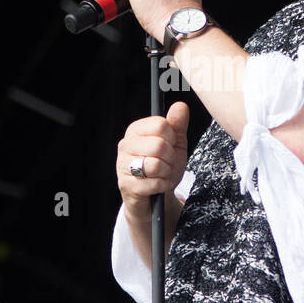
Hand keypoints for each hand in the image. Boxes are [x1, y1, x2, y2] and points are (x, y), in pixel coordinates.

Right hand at [116, 101, 190, 218]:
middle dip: (170, 158)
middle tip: (167, 163)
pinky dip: (162, 185)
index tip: (170, 145)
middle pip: (159, 145)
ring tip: (162, 174)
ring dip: (167, 173)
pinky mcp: (125, 184)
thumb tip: (181, 105)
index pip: (161, 124)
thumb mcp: (175, 144)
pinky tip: (158, 185)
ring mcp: (122, 165)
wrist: (155, 196)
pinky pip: (153, 182)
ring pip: (156, 164)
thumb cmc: (164, 166)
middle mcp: (125, 145)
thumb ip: (177, 125)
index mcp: (136, 130)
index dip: (172, 137)